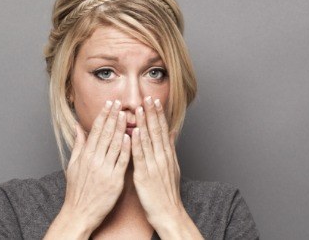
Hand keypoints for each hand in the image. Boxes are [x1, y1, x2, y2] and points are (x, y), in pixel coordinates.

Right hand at [61, 100, 130, 232]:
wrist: (80, 213)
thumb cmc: (77, 190)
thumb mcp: (73, 165)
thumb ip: (78, 144)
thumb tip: (78, 127)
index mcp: (85, 155)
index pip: (96, 130)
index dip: (104, 115)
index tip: (110, 103)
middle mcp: (94, 160)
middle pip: (106, 134)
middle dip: (113, 116)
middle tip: (120, 102)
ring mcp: (105, 169)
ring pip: (115, 144)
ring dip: (121, 128)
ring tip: (127, 114)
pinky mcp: (115, 180)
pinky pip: (122, 161)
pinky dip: (126, 148)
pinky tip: (131, 137)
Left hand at [131, 96, 182, 226]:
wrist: (168, 212)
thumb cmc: (167, 191)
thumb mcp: (173, 167)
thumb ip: (170, 149)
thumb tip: (171, 132)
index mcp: (167, 155)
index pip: (163, 130)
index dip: (158, 115)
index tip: (154, 101)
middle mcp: (162, 157)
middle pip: (157, 131)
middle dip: (152, 113)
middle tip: (148, 97)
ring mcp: (154, 165)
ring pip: (148, 140)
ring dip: (143, 123)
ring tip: (139, 108)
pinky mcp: (145, 175)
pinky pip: (140, 157)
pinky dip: (138, 143)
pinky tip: (134, 132)